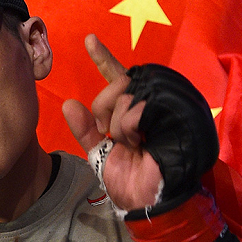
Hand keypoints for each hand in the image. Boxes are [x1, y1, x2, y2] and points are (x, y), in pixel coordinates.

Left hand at [62, 35, 162, 211]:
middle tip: (109, 134)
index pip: (118, 78)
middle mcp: (149, 104)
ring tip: (130, 143)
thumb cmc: (130, 180)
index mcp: (132, 111)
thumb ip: (85, 129)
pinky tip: (139, 141)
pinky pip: (138, 105)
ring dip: (117, 122)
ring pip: (126, 92)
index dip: (103, 58)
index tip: (89, 40)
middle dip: (104, 107)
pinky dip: (129, 126)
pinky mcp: (174, 113)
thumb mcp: (100, 153)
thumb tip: (67, 104)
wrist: (148, 201)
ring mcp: (162, 107)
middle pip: (118, 82)